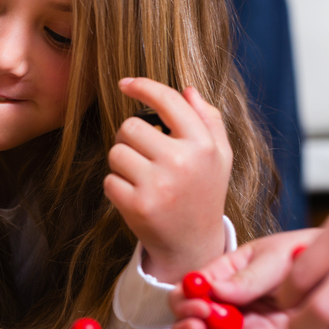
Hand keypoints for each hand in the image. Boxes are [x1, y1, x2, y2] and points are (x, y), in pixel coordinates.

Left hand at [104, 78, 232, 283]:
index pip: (168, 101)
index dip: (142, 86)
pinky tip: (136, 196)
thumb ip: (209, 120)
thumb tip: (188, 89)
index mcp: (203, 145)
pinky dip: (116, 186)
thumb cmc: (203, 193)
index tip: (125, 83)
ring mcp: (159, 185)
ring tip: (141, 177)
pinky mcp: (138, 205)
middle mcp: (182, 162)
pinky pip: (109, 180)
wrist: (193, 245)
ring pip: (116, 152)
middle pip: (131, 126)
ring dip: (122, 163)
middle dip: (130, 138)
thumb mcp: (219, 156)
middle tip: (143, 155)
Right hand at [170, 229, 328, 328]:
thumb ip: (247, 277)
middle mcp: (226, 306)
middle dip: (184, 328)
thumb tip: (213, 290)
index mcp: (223, 276)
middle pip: (188, 321)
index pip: (189, 288)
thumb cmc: (306, 256)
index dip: (185, 299)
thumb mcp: (275, 258)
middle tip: (199, 328)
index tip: (199, 305)